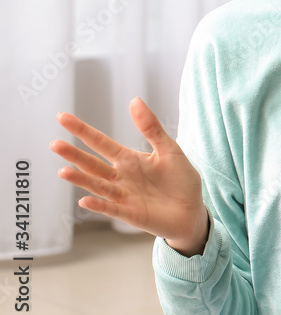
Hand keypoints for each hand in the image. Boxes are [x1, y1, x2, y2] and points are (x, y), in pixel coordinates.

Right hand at [51, 98, 208, 255]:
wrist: (192, 210)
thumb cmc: (180, 179)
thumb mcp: (169, 149)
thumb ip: (152, 128)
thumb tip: (135, 100)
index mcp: (128, 159)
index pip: (100, 142)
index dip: (82, 130)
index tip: (62, 117)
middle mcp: (120, 177)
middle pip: (92, 164)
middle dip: (74, 155)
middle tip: (54, 144)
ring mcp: (123, 197)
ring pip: (98, 186)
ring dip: (81, 180)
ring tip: (64, 171)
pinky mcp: (131, 214)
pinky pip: (112, 209)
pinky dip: (99, 206)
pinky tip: (85, 200)